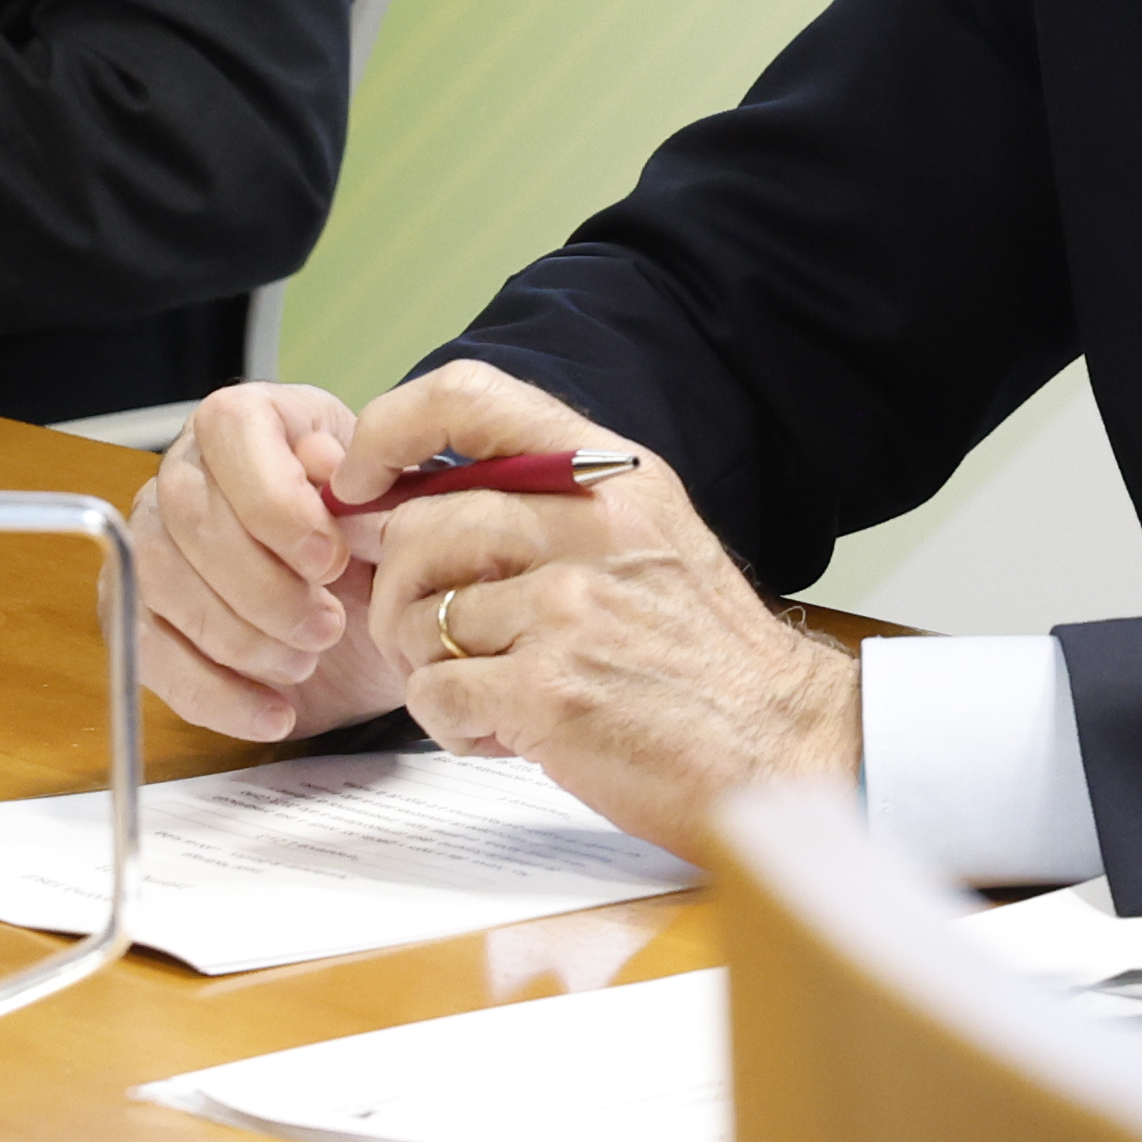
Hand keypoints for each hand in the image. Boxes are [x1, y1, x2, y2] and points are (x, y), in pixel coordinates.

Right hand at [135, 381, 408, 744]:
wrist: (367, 603)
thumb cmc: (371, 537)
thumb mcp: (388, 503)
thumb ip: (366, 482)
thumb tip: (328, 468)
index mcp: (248, 419)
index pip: (232, 434)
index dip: (276, 503)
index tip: (330, 560)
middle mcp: (185, 468)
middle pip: (189, 517)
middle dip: (262, 586)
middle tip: (327, 627)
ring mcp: (151, 537)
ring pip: (161, 582)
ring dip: (239, 639)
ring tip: (305, 663)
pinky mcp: (134, 608)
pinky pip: (147, 651)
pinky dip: (213, 693)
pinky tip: (273, 712)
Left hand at [364, 363, 855, 859]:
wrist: (780, 745)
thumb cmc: (701, 654)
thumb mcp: (645, 536)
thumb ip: (544, 504)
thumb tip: (407, 499)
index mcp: (610, 475)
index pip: (467, 396)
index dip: (388, 432)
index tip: (361, 484)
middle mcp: (590, 526)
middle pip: (415, 528)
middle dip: (396, 595)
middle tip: (430, 639)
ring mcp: (569, 608)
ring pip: (414, 617)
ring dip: (427, 668)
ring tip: (489, 691)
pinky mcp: (550, 692)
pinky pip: (434, 696)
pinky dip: (453, 726)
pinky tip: (508, 732)